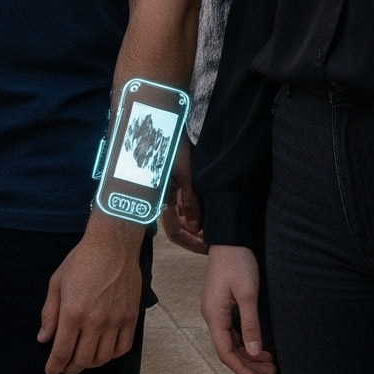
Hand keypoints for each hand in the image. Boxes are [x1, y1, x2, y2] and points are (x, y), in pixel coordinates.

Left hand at [38, 214, 144, 373]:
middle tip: (64, 367)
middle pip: (83, 359)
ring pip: (103, 358)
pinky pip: (122, 349)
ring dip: (90, 364)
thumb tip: (44, 338)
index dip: (55, 366)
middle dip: (71, 368)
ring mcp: (116, 323)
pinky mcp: (131, 320)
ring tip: (81, 361)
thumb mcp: (56, 283)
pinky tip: (103, 352)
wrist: (112, 248)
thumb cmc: (80, 262)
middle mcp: (95, 322)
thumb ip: (49, 313)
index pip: (62, 351)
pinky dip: (111, 356)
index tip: (50, 372)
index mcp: (73, 313)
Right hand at [162, 138, 205, 254]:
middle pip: (177, 229)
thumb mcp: (186, 175)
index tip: (208, 247)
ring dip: (195, 226)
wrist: (162, 125)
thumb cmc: (172, 148)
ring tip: (212, 229)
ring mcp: (166, 191)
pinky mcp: (171, 184)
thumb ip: (190, 202)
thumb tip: (195, 229)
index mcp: (163, 199)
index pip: (176, 233)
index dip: (192, 243)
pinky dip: (192, 214)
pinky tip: (203, 214)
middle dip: (195, 238)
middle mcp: (162, 198)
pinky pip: (180, 206)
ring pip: (180, 218)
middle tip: (212, 242)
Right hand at [201, 242, 277, 373]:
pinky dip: (246, 343)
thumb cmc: (238, 264)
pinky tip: (260, 347)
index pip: (226, 352)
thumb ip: (250, 325)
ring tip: (271, 364)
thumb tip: (253, 352)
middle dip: (250, 364)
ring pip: (231, 342)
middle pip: (228, 349)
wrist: (230, 240)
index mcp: (214, 315)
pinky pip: (232, 332)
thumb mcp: (247, 295)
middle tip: (273, 373)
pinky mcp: (222, 306)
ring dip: (249, 354)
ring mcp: (216, 311)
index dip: (243, 370)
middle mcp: (211, 315)